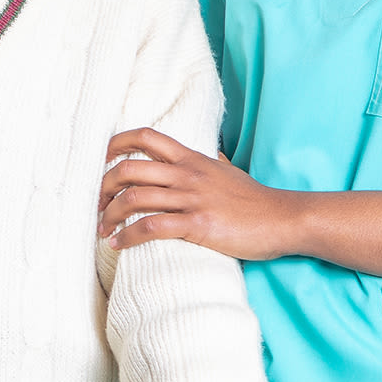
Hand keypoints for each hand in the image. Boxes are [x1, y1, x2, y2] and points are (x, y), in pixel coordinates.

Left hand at [101, 128, 308, 261]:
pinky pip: (150, 227)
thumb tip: (208, 155)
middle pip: (128, 168)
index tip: (102, 160)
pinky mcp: (198, 224)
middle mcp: (187, 174)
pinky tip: (118, 245)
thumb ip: (211, 163)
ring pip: (133, 198)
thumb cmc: (256, 200)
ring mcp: (192, 199)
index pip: (146, 136)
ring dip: (109, 215)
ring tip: (102, 230)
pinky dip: (127, 237)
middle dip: (103, 186)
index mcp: (192, 159)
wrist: (284, 219)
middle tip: (97, 205)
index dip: (116, 144)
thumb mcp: (229, 172)